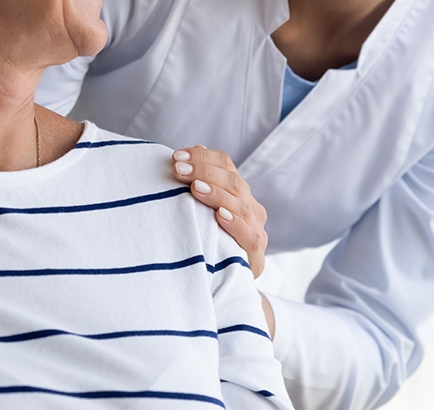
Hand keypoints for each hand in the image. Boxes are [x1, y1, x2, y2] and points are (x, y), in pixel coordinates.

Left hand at [172, 146, 267, 277]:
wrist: (228, 281)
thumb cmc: (211, 237)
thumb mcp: (203, 208)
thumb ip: (199, 180)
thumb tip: (190, 153)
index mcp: (238, 191)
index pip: (226, 164)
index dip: (203, 158)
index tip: (176, 156)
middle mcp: (250, 206)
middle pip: (233, 181)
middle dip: (204, 172)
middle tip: (179, 169)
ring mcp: (256, 229)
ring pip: (240, 205)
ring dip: (217, 194)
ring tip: (195, 188)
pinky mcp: (256, 255)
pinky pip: (249, 236)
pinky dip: (235, 224)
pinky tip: (219, 215)